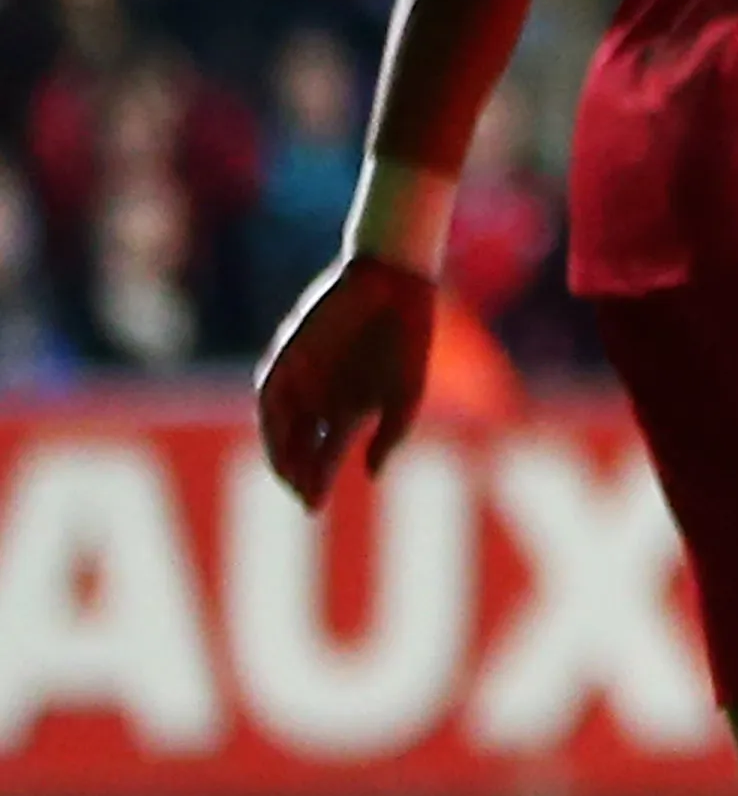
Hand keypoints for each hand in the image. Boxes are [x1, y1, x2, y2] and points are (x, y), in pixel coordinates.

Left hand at [255, 255, 441, 509]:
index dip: (316, 482)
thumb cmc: (408, 340)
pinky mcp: (289, 354)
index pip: (323, 455)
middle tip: (301, 497)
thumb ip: (389, 435)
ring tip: (289, 475)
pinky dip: (272, 417)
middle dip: (297, 473)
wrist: (393, 287)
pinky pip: (272, 393)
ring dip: (281, 450)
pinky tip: (279, 437)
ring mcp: (301, 377)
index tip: (311, 508)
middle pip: (298, 445)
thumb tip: (371, 475)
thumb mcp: (406, 395)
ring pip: (280, 424)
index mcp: (347, 410)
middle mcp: (319, 398)